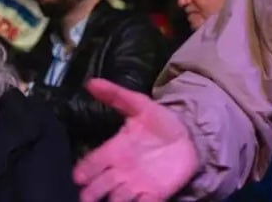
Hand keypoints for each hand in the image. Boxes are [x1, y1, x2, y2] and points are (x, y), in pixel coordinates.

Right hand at [73, 79, 198, 201]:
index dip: (82, 173)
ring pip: (114, 201)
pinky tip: (141, 199)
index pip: (87, 167)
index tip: (81, 176)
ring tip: (115, 198)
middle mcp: (119, 172)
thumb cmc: (160, 123)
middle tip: (91, 195)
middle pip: (94, 190)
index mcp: (112, 152)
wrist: (189, 136)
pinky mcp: (154, 195)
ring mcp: (135, 185)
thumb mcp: (140, 105)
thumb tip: (91, 82)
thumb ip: (116, 95)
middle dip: (90, 194)